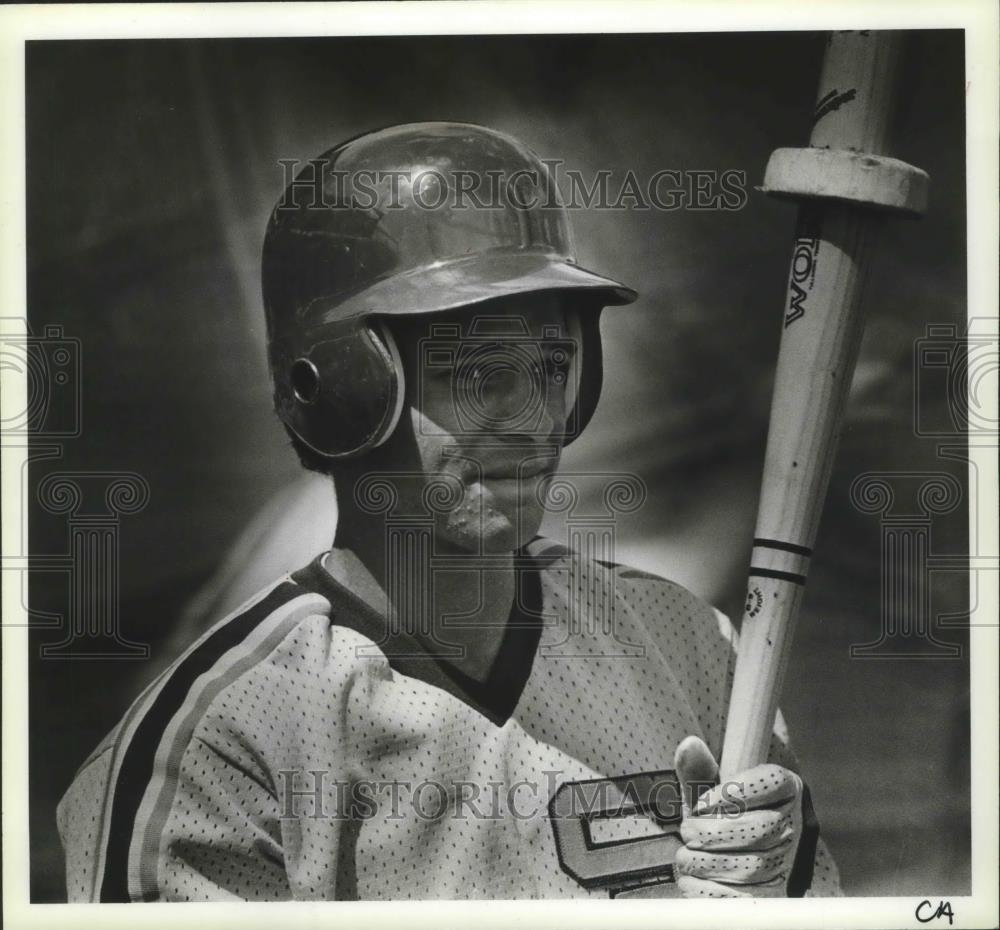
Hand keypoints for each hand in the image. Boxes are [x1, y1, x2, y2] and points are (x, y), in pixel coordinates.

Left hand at [672, 735, 803, 897]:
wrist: (743, 862)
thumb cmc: (725, 819)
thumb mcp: (711, 792)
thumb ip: (699, 771)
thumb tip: (689, 745)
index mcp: (786, 790)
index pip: (770, 782)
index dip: (732, 792)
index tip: (701, 804)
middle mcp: (795, 827)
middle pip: (759, 829)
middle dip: (712, 832)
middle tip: (688, 830)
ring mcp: (789, 865)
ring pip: (750, 867)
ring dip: (705, 862)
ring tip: (687, 856)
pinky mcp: (774, 899)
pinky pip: (743, 899)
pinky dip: (708, 890)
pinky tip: (693, 878)